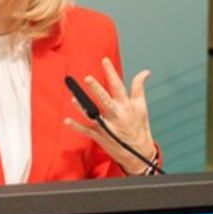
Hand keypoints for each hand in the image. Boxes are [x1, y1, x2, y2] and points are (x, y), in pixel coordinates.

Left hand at [63, 58, 157, 173]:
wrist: (138, 153)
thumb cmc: (139, 126)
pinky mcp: (100, 136)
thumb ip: (139, 88)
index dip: (111, 73)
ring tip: (74, 98)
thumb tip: (145, 71)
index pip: (118, 86)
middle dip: (97, 89)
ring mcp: (107, 126)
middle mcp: (116, 115)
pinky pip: (86, 130)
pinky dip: (76, 126)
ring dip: (82, 107)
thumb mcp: (141, 107)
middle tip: (87, 78)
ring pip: (93, 114)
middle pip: (105, 100)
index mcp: (126, 106)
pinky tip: (67, 120)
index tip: (105, 60)